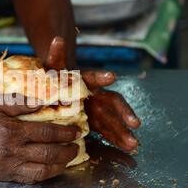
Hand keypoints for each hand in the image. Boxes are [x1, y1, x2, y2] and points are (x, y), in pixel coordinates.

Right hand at [0, 100, 80, 183]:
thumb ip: (18, 101)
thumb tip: (43, 100)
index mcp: (10, 131)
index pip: (47, 133)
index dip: (65, 132)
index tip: (76, 130)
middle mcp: (11, 152)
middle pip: (48, 154)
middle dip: (67, 150)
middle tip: (77, 145)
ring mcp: (6, 167)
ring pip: (41, 171)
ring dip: (59, 166)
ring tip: (68, 158)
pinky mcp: (1, 176)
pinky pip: (28, 179)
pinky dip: (43, 175)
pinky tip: (50, 169)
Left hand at [40, 37, 140, 151]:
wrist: (58, 90)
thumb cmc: (57, 79)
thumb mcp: (53, 69)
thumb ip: (56, 57)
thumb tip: (57, 39)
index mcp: (86, 81)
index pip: (94, 78)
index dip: (101, 77)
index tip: (111, 76)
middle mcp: (97, 94)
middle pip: (113, 102)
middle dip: (124, 112)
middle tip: (134, 122)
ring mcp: (99, 109)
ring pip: (114, 120)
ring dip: (124, 131)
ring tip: (133, 144)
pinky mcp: (98, 122)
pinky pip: (110, 131)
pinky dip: (118, 140)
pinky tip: (129, 148)